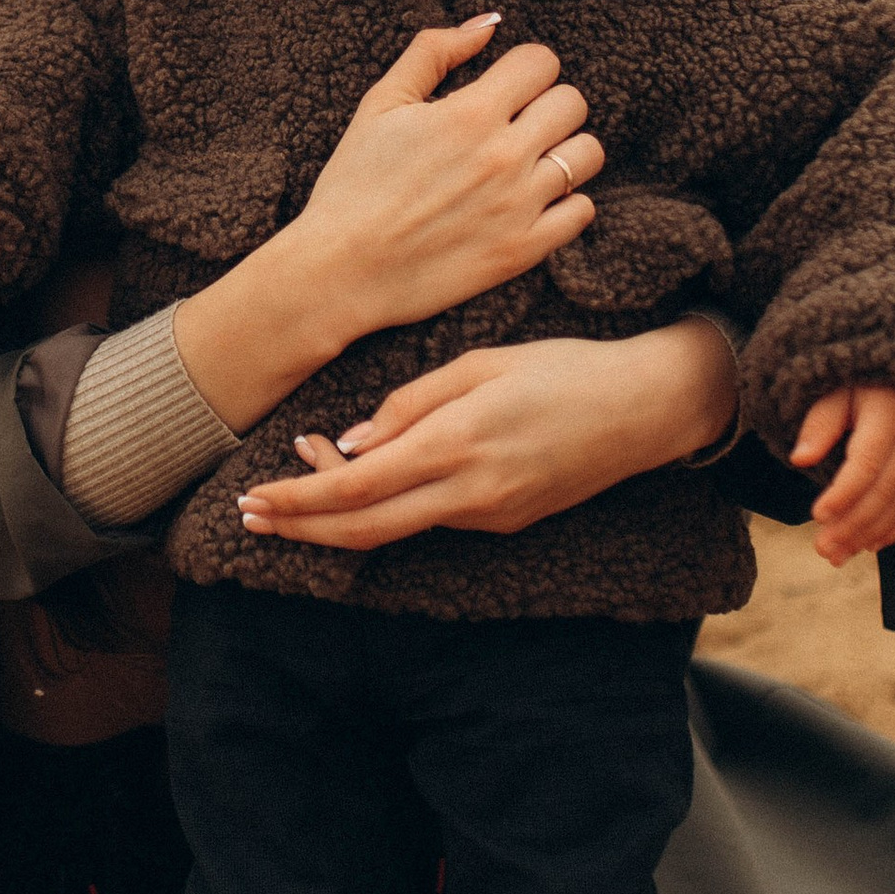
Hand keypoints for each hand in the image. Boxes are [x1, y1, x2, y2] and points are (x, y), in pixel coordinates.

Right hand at [169, 19, 603, 436]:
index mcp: (469, 114)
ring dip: (564, 150)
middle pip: (573, 102)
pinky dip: (565, 202)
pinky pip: (583, 210)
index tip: (505, 86)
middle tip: (517, 123)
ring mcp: (520, 205)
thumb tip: (489, 23)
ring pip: (588, 154)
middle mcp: (504, 156)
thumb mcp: (380, 105)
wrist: (341, 270)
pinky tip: (531, 201)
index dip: (523, 68)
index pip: (542, 62)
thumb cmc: (353, 184)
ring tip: (530, 161)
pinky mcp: (525, 250)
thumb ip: (434, 52)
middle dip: (547, 104)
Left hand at [238, 323, 738, 548]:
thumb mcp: (481, 363)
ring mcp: (489, 515)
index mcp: (456, 444)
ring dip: (338, 516)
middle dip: (299, 527)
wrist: (645, 411)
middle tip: (249, 516)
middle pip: (362, 529)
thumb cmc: (563, 369)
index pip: (355, 489)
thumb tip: (351, 444)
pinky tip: (366, 479)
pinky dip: (385, 506)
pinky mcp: (504, 520)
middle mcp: (469, 493)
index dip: (297, 500)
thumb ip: (411, 404)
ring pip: (393, 529)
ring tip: (298, 484)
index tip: (252, 498)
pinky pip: (429, 519)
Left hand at [792, 385, 894, 564]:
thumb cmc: (862, 386)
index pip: (866, 463)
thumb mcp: (837, 393)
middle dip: (852, 525)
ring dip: (867, 535)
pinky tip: (867, 547)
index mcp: (889, 417)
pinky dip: (891, 530)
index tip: (816, 515)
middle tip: (822, 549)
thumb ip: (820, 424)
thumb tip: (800, 459)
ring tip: (835, 556)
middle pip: (883, 492)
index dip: (843, 493)